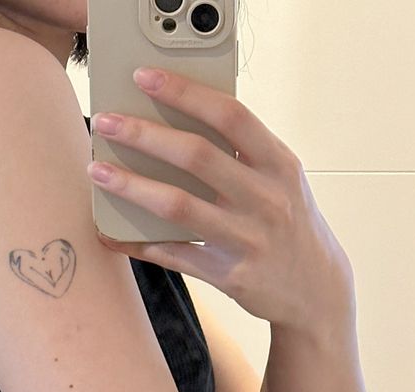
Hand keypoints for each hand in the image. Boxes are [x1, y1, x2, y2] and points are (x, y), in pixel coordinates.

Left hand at [87, 66, 353, 334]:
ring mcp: (247, 240)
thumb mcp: (282, 180)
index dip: (184, 93)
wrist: (316, 291)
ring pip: (178, 206)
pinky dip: (139, 244)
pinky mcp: (229, 276)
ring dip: (131, 187)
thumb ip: (242, 154)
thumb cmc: (289, 224)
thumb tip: (180, 124)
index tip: (145, 77)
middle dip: (144, 135)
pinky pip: (174, 256)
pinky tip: (111, 233)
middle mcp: (265, 199)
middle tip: (105, 121)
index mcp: (279, 164)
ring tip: (98, 171)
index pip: (230, 115)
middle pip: (195, 156)